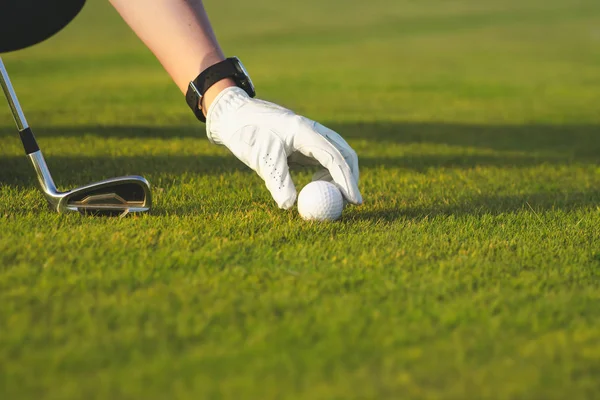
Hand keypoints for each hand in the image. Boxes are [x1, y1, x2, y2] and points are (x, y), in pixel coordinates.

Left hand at [206, 87, 361, 208]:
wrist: (235, 117)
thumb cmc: (248, 135)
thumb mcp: (261, 159)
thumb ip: (277, 181)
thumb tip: (289, 205)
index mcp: (306, 132)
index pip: (335, 158)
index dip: (347, 181)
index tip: (355, 201)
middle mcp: (313, 132)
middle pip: (345, 154)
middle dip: (350, 178)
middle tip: (350, 203)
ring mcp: (311, 136)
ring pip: (336, 157)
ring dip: (339, 177)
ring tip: (328, 197)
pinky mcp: (304, 143)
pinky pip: (324, 160)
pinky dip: (327, 175)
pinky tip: (315, 186)